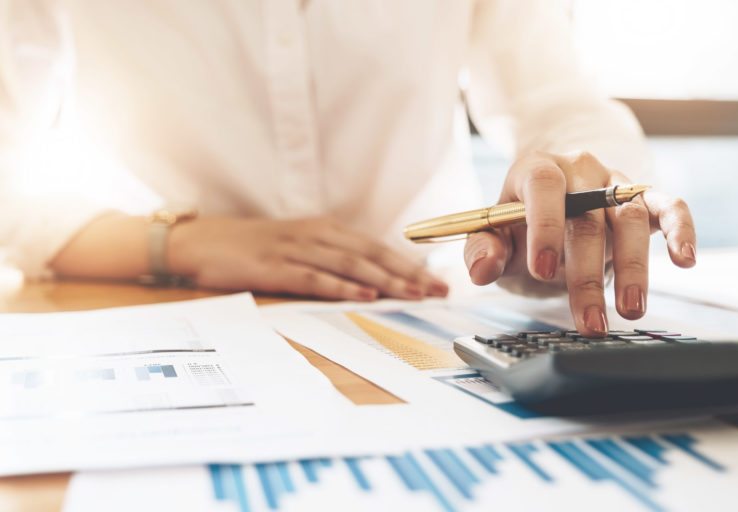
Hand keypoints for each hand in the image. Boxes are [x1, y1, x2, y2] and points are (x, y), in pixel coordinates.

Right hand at [167, 216, 448, 300]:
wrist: (201, 240)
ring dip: (385, 281)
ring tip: (413, 294)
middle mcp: (316, 235)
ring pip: (350, 266)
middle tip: (438, 290)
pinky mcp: (275, 267)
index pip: (376, 248)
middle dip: (408, 273)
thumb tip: (368, 278)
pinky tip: (364, 297)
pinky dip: (342, 287)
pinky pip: (315, 278)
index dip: (408, 263)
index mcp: (325, 230)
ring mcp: (296, 250)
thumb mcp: (297, 244)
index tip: (436, 280)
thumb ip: (330, 257)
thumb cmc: (253, 245)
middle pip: (371, 255)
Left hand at [463, 151, 695, 335]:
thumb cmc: (518, 227)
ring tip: (629, 310)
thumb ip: (481, 251)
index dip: (544, 225)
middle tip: (589, 320)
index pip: (543, 186)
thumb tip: (482, 270)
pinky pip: (669, 206)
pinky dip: (680, 229)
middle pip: (587, 216)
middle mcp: (579, 170)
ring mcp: (614, 183)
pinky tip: (684, 259)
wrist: (548, 211)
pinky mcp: (643, 199)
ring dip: (632, 268)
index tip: (543, 270)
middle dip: (586, 273)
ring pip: (629, 217)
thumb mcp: (492, 238)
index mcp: (536, 169)